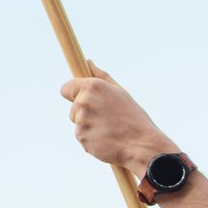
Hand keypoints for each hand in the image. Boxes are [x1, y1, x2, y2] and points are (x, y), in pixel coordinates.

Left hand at [60, 66, 179, 176]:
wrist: (140, 145)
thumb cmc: (133, 117)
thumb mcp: (120, 92)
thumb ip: (101, 76)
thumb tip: (88, 63)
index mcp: (92, 87)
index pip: (66, 88)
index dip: (73, 93)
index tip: (80, 98)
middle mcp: (83, 102)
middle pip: (73, 108)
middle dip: (85, 112)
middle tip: (106, 117)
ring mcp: (80, 121)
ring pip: (78, 123)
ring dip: (89, 126)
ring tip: (109, 129)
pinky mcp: (81, 137)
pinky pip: (82, 136)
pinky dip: (91, 138)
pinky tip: (107, 139)